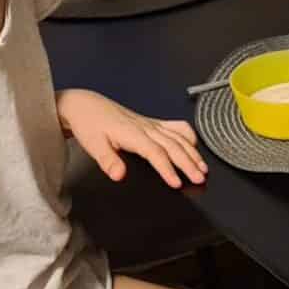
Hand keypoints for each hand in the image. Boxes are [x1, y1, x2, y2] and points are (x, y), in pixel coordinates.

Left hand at [56, 89, 206, 187]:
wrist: (85, 106)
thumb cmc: (90, 124)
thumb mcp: (93, 145)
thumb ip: (108, 161)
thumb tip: (119, 175)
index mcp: (132, 133)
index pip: (155, 153)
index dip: (168, 168)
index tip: (177, 183)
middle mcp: (145, 127)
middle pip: (173, 145)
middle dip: (189, 163)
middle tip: (199, 179)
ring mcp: (150, 124)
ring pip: (178, 137)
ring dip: (193, 152)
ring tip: (203, 168)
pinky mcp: (151, 122)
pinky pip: (175, 127)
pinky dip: (188, 136)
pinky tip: (194, 145)